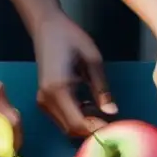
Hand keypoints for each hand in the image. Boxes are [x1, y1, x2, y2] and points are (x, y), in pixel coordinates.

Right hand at [33, 10, 116, 137]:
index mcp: (58, 89)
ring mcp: (43, 100)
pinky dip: (77, 118)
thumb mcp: (93, 60)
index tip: (113, 127)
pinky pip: (62, 118)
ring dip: (85, 125)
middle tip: (111, 121)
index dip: (96, 130)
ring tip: (102, 112)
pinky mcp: (43, 99)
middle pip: (71, 130)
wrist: (46, 26)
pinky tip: (89, 105)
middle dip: (92, 130)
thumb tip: (112, 112)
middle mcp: (47, 99)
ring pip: (66, 127)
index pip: (77, 123)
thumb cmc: (70, 37)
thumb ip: (102, 89)